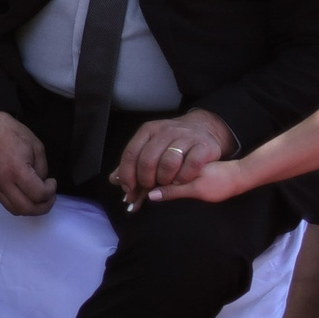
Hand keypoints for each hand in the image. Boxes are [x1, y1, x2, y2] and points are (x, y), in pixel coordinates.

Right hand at [0, 111, 57, 215]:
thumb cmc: (14, 134)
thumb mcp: (37, 147)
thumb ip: (42, 169)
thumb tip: (41, 184)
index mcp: (17, 170)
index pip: (38, 194)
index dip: (50, 192)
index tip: (52, 182)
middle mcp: (3, 182)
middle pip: (26, 209)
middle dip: (43, 207)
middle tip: (49, 197)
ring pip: (15, 210)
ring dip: (30, 208)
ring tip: (37, 197)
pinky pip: (6, 203)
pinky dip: (19, 203)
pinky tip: (24, 193)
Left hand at [112, 109, 237, 208]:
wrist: (204, 127)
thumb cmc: (172, 143)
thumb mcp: (151, 147)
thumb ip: (133, 164)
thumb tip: (114, 180)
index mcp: (148, 130)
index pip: (131, 153)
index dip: (127, 175)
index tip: (128, 189)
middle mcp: (165, 131)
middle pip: (148, 160)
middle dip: (145, 180)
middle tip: (148, 188)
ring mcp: (186, 137)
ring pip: (168, 162)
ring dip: (164, 179)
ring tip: (165, 184)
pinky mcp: (204, 146)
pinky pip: (192, 165)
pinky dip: (184, 177)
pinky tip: (181, 181)